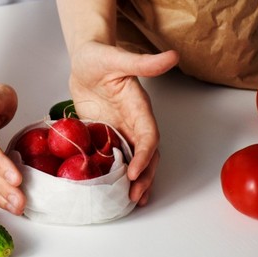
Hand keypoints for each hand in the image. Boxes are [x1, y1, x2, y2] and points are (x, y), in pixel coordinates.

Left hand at [69, 42, 178, 205]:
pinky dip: (119, 174)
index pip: (148, 136)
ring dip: (137, 180)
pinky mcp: (107, 133)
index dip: (144, 155)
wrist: (84, 58)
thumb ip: (143, 62)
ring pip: (135, 160)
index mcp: (139, 106)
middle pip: (147, 154)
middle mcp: (134, 121)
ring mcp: (121, 128)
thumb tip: (173, 56)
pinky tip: (115, 190)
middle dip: (145, 176)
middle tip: (136, 196)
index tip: (136, 172)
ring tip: (133, 201)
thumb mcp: (116, 58)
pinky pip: (116, 157)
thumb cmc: (98, 55)